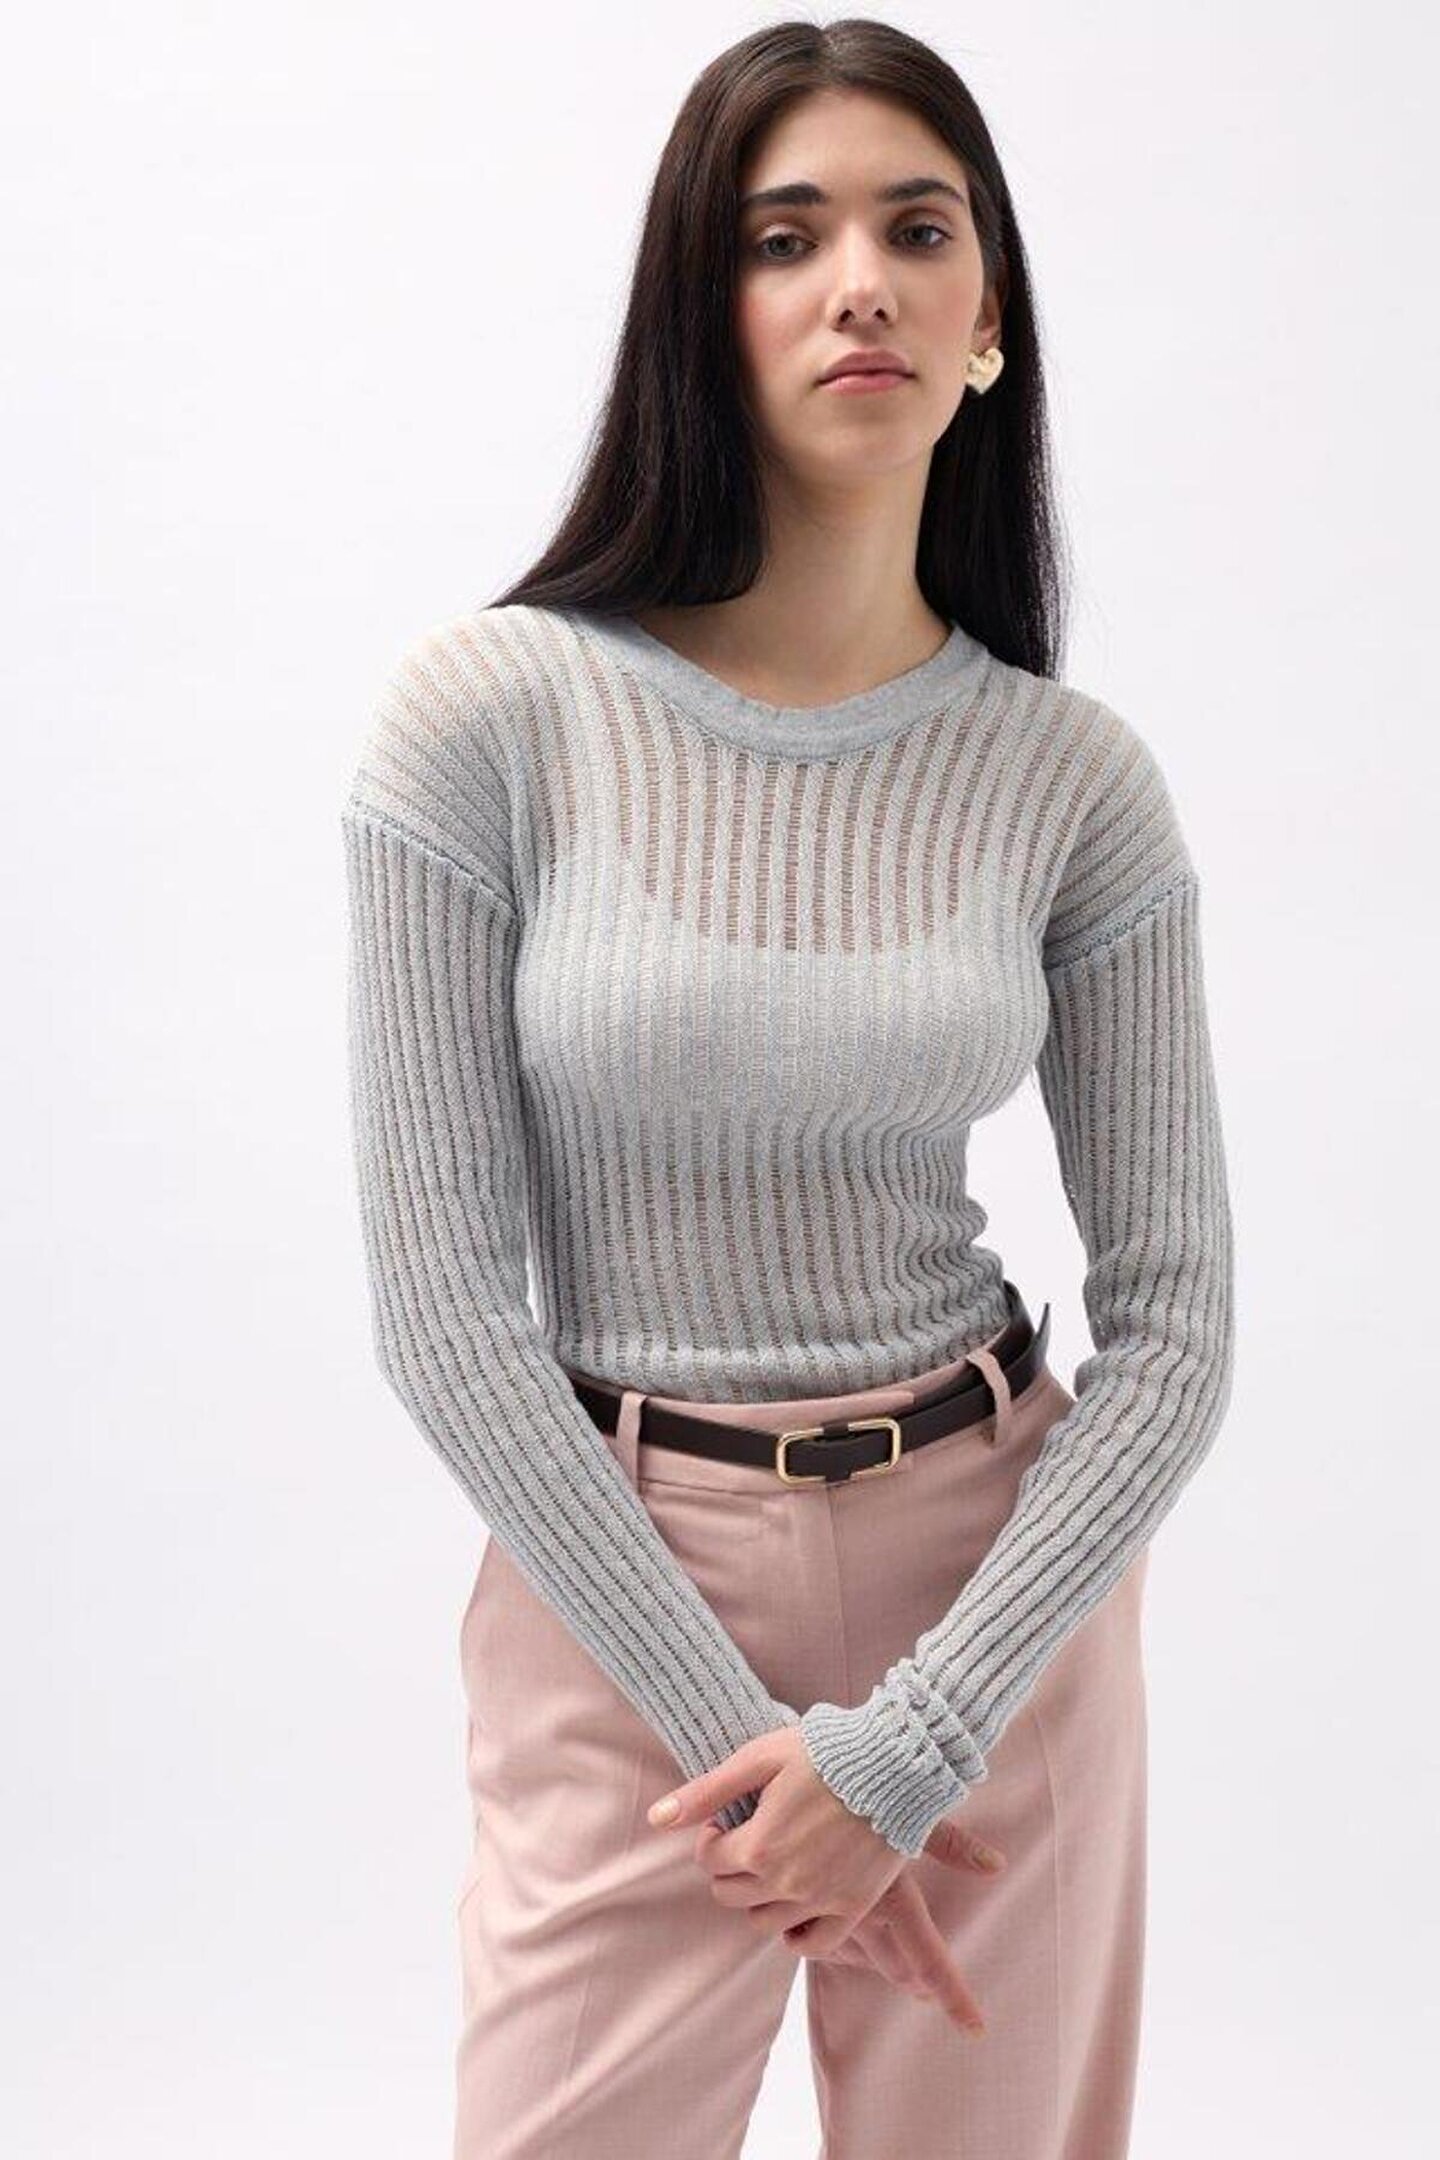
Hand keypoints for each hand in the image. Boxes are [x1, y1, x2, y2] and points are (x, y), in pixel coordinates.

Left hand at [646, 1725, 1006, 2032]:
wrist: (896, 1762)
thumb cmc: (825, 1751)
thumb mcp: (759, 1758)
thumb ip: (706, 1792)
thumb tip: (656, 1818)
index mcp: (758, 1845)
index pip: (709, 1860)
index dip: (713, 1836)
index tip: (729, 1819)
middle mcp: (786, 1882)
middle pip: (731, 1894)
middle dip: (729, 1867)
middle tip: (750, 1840)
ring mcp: (821, 1900)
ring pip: (763, 1922)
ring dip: (758, 1898)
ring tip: (774, 1865)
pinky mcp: (852, 1908)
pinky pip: (810, 1944)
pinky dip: (795, 1932)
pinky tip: (796, 1903)